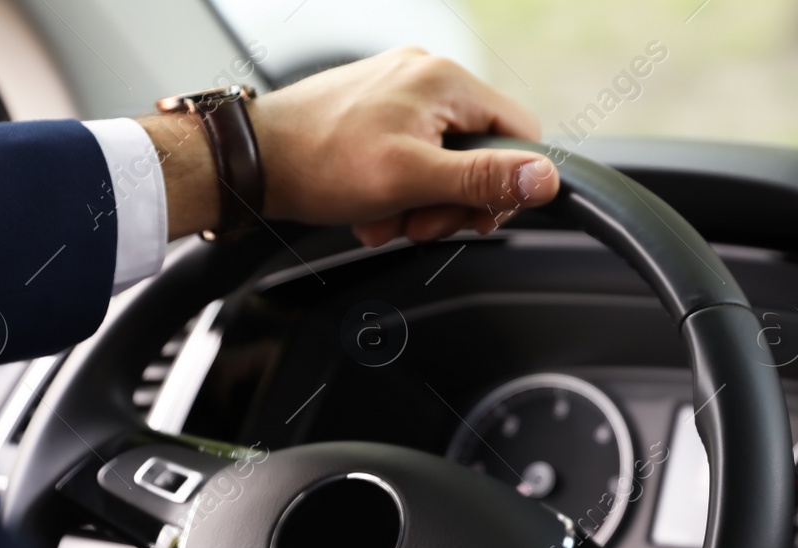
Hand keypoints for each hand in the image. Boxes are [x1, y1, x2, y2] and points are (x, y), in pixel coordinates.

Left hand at [142, 47, 560, 244]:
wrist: (251, 160)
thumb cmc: (320, 163)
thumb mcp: (413, 180)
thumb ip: (483, 180)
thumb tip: (545, 179)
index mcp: (445, 81)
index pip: (520, 133)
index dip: (507, 183)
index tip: (475, 215)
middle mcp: (426, 75)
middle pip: (481, 152)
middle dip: (452, 201)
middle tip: (419, 223)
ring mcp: (399, 91)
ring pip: (445, 162)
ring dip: (422, 203)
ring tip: (386, 216)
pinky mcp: (376, 109)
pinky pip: (413, 157)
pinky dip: (398, 191)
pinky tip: (372, 207)